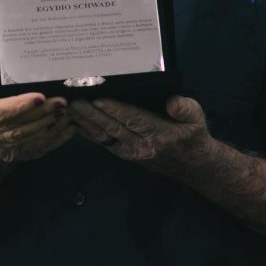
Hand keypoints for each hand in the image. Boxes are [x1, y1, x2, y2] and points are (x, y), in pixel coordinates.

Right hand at [0, 57, 73, 162]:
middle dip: (41, 116)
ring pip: (20, 140)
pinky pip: (19, 150)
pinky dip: (42, 144)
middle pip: (13, 127)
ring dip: (45, 129)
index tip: (40, 97)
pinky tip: (58, 133)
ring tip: (65, 114)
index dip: (19, 106)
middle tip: (62, 102)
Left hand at [68, 95, 212, 173]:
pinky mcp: (123, 152)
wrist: (192, 165)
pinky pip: (102, 142)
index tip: (97, 99)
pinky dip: (86, 132)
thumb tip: (172, 102)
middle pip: (112, 128)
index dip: (115, 110)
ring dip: (84, 123)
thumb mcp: (197, 120)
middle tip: (73, 100)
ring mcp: (129, 151)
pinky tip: (74, 121)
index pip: (133, 120)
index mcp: (159, 134)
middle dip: (91, 114)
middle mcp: (141, 145)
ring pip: (103, 136)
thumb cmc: (192, 136)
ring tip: (67, 109)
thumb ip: (186, 109)